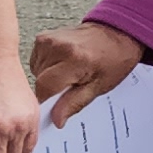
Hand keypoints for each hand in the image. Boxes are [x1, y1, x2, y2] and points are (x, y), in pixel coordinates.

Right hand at [28, 20, 148, 128]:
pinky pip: (35, 61)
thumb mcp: (100, 86)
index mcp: (74, 59)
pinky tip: (61, 64)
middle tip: (71, 85)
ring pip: (35, 72)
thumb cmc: (114, 58)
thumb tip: (56, 118)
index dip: (47, 101)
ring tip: (69, 72)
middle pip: (39, 80)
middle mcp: (58, 46)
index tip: (53, 108)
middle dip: (51, 89)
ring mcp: (48, 40)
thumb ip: (74, 103)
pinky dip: (46, 67)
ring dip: (48, 77)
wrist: (117, 34)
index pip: (45, 88)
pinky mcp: (42, 38)